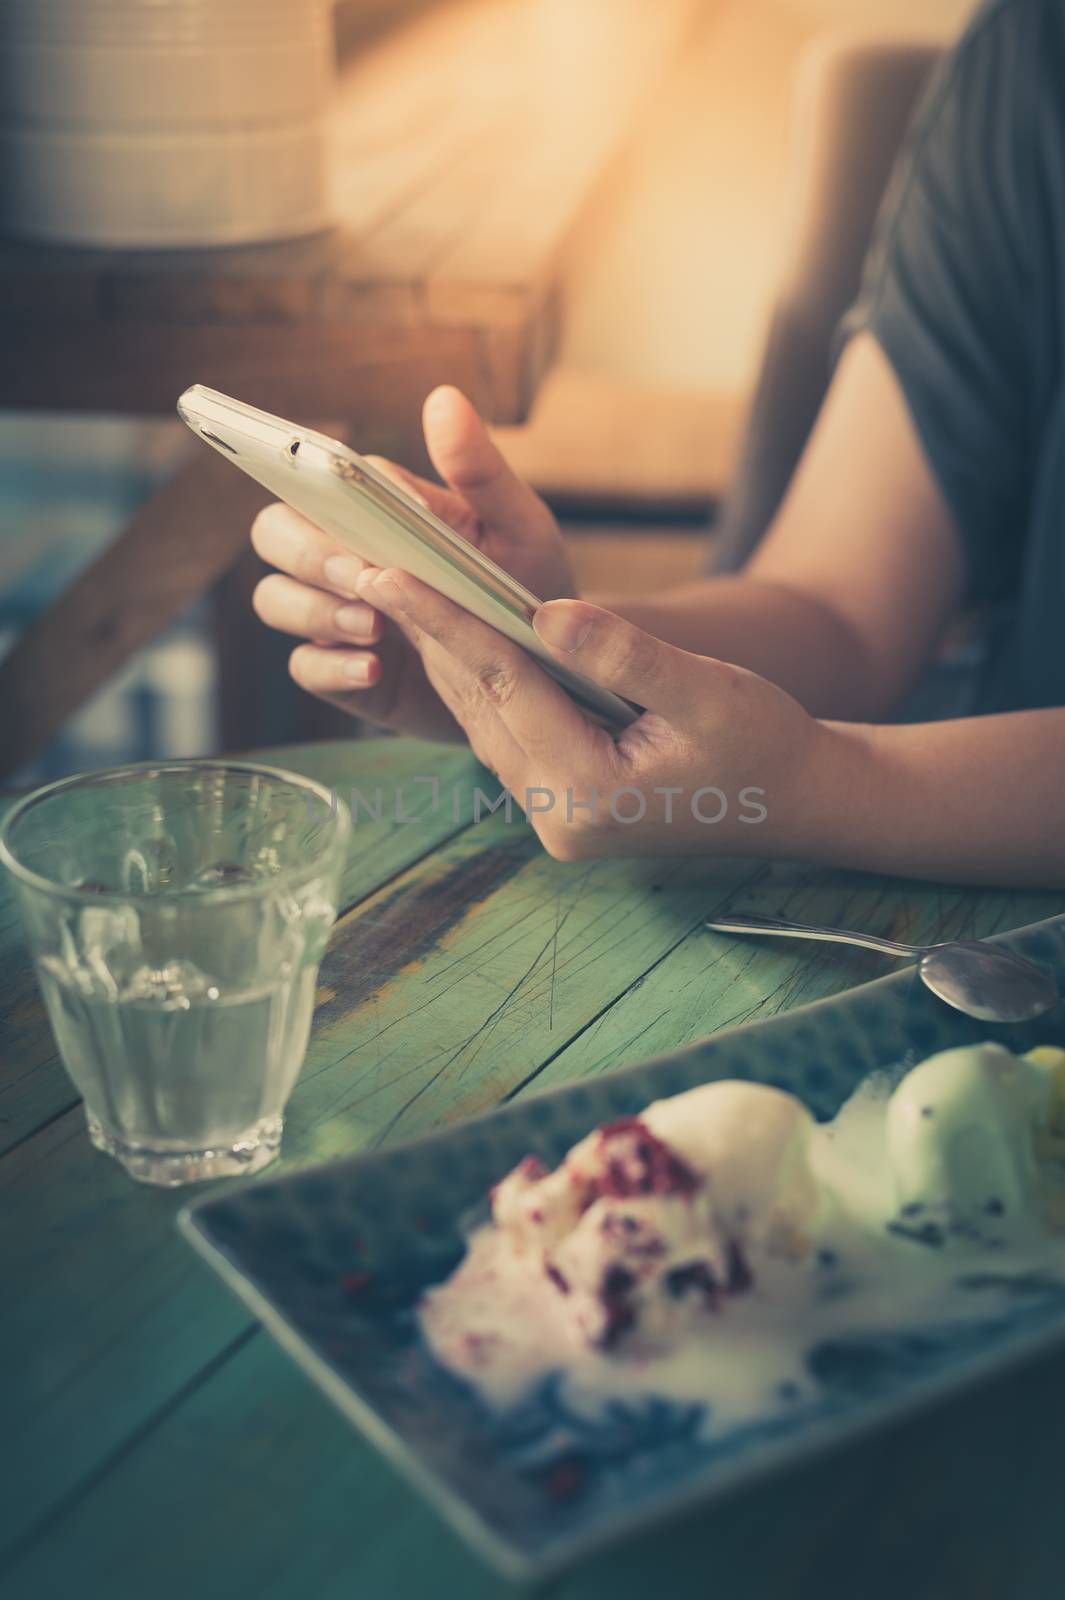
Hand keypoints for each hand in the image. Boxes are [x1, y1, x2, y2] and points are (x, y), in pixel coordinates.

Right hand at [249, 385, 575, 739]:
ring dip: (314, 610)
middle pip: (276, 533)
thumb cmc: (527, 588)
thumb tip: (443, 398)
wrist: (547, 675)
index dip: (311, 487)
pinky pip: (305, 667)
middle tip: (362, 576)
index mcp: (374, 509)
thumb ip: (481, 470)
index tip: (346, 504)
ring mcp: (339, 616)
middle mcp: (344, 556)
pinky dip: (331, 668)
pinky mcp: (346, 673)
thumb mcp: (520, 528)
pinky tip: (373, 671)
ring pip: (275, 599)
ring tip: (375, 626)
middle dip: (308, 553)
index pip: (312, 481)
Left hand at [355, 567, 827, 859]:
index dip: (443, 622)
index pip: (501, 686)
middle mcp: (557, 815)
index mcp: (587, 791)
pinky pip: (506, 734)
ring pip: (485, 721)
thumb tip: (547, 611)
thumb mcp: (707, 691)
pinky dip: (484, 683)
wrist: (794, 802)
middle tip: (374, 563)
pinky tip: (461, 637)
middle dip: (429, 634)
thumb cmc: (763, 744)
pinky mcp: (562, 806)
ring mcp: (556, 817)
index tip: (386, 573)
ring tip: (403, 589)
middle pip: (479, 705)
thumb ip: (626, 654)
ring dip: (450, 657)